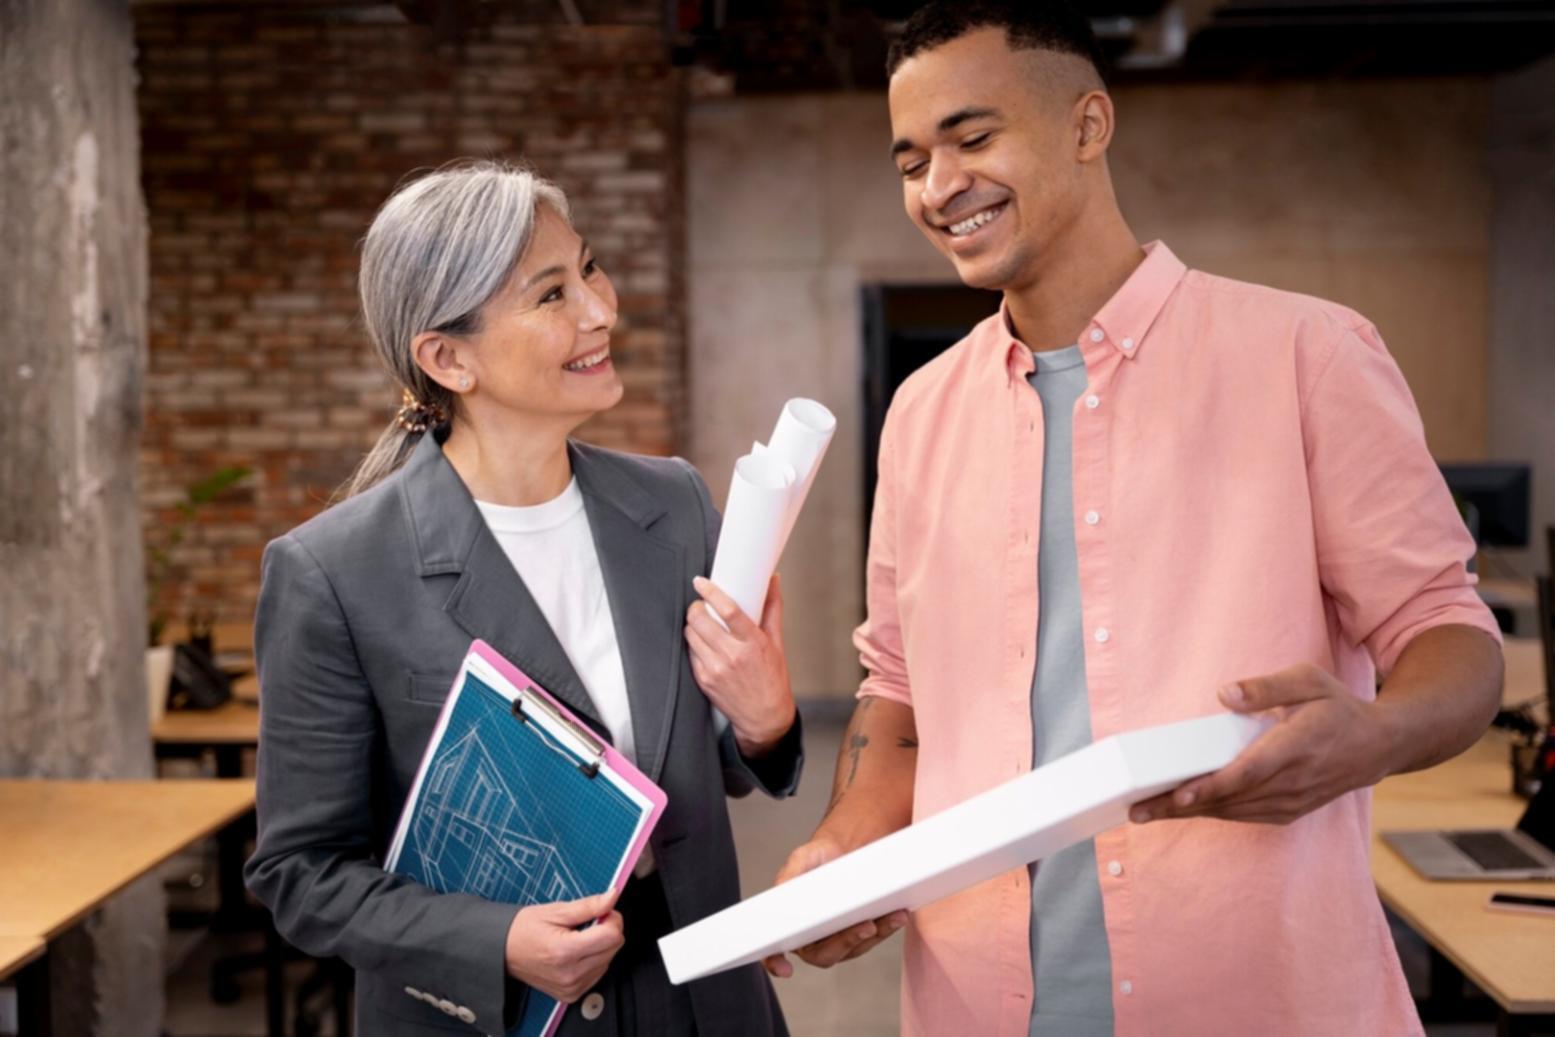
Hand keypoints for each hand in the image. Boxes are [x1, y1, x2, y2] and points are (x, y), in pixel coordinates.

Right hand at [504, 888, 624, 1003]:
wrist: (502, 952)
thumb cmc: (524, 929)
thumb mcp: (555, 910)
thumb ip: (589, 905)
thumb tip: (612, 897)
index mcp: (565, 951)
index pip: (612, 936)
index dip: (611, 918)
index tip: (601, 912)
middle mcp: (570, 974)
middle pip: (614, 947)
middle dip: (606, 930)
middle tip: (586, 924)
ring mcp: (571, 987)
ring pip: (608, 960)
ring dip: (600, 946)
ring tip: (576, 939)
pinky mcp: (571, 994)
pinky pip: (598, 973)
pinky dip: (593, 960)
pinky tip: (576, 953)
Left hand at [685, 573, 795, 756]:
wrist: (764, 717)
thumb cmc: (772, 679)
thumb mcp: (776, 644)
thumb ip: (772, 609)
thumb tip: (774, 580)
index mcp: (753, 643)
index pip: (728, 610)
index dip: (711, 591)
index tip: (701, 581)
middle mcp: (732, 656)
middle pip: (700, 620)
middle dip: (696, 607)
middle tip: (701, 605)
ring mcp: (715, 669)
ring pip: (690, 634)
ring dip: (692, 624)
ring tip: (702, 623)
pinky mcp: (703, 680)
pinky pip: (690, 652)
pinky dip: (693, 644)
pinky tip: (703, 644)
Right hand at [761, 837, 908, 977]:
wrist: (846, 848)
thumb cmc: (818, 856)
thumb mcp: (802, 858)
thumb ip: (790, 874)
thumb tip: (781, 891)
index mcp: (789, 925)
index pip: (775, 950)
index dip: (775, 962)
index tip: (784, 969)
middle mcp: (812, 938)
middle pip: (824, 954)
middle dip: (846, 942)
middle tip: (865, 926)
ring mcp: (838, 939)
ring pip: (854, 948)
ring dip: (874, 936)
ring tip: (892, 917)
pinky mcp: (861, 933)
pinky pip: (873, 938)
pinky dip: (887, 928)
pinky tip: (898, 915)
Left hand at [1129, 663, 1398, 825]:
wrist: (1380, 745)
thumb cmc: (1338, 707)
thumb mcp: (1309, 680)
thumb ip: (1267, 687)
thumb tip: (1225, 695)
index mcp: (1296, 747)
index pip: (1247, 774)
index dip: (1211, 788)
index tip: (1179, 795)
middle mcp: (1293, 781)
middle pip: (1229, 799)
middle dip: (1180, 807)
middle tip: (1137, 810)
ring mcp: (1293, 801)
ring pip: (1233, 813)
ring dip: (1190, 815)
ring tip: (1147, 813)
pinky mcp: (1290, 811)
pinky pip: (1245, 816)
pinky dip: (1214, 815)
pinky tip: (1182, 812)